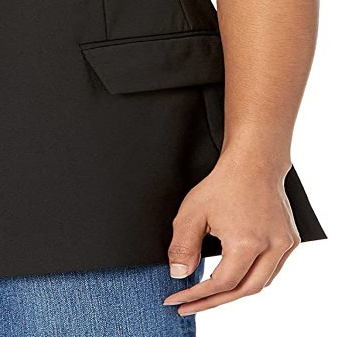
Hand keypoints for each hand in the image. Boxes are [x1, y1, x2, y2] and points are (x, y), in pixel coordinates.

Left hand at [162, 152, 300, 315]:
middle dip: (215, 301)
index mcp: (247, 243)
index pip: (221, 283)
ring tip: (209, 294)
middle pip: (244, 290)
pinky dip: (252, 277)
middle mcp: (271, 248)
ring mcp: (284, 245)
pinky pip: (272, 269)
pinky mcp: (290, 240)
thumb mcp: (191, 212)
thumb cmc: (223, 183)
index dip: (197, 295)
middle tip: (191, 304)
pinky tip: (236, 276)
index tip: (178, 298)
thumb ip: (182, 246)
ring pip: (261, 282)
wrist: (253, 162)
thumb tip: (179, 275)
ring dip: (235, 291)